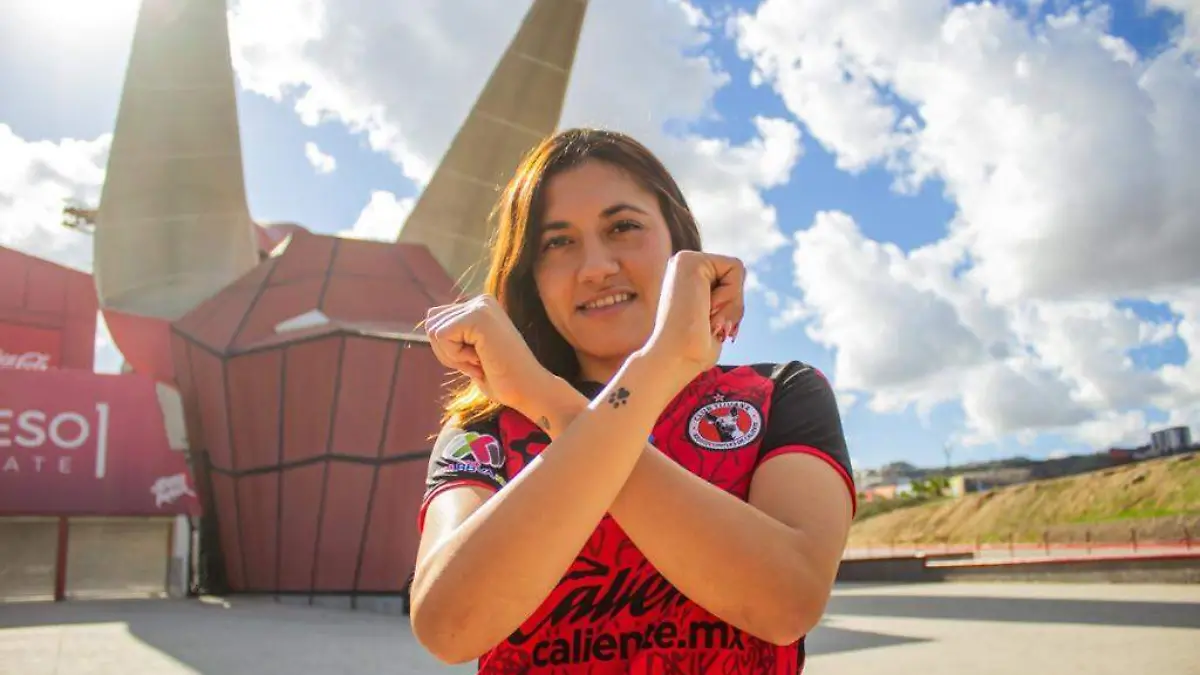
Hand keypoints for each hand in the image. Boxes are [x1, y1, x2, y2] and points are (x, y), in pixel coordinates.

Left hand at [423, 294, 552, 413]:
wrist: (529, 390)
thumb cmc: (502, 380)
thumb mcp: (471, 353)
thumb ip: (455, 337)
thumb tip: (431, 326)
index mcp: (480, 307)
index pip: (435, 321)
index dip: (448, 350)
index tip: (477, 360)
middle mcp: (480, 301)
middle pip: (431, 323)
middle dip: (447, 352)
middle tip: (478, 362)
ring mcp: (481, 306)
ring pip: (433, 329)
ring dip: (452, 355)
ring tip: (481, 360)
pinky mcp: (479, 316)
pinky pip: (441, 336)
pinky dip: (456, 356)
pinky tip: (481, 359)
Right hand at [639, 251, 745, 386]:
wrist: (675, 359)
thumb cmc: (694, 352)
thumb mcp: (716, 323)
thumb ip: (724, 307)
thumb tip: (729, 307)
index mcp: (686, 281)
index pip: (731, 282)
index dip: (731, 309)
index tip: (711, 327)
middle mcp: (682, 266)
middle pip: (736, 276)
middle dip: (733, 306)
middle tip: (709, 324)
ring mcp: (683, 260)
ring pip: (738, 271)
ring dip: (732, 304)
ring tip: (706, 318)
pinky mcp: (690, 260)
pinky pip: (736, 268)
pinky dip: (731, 295)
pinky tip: (707, 308)